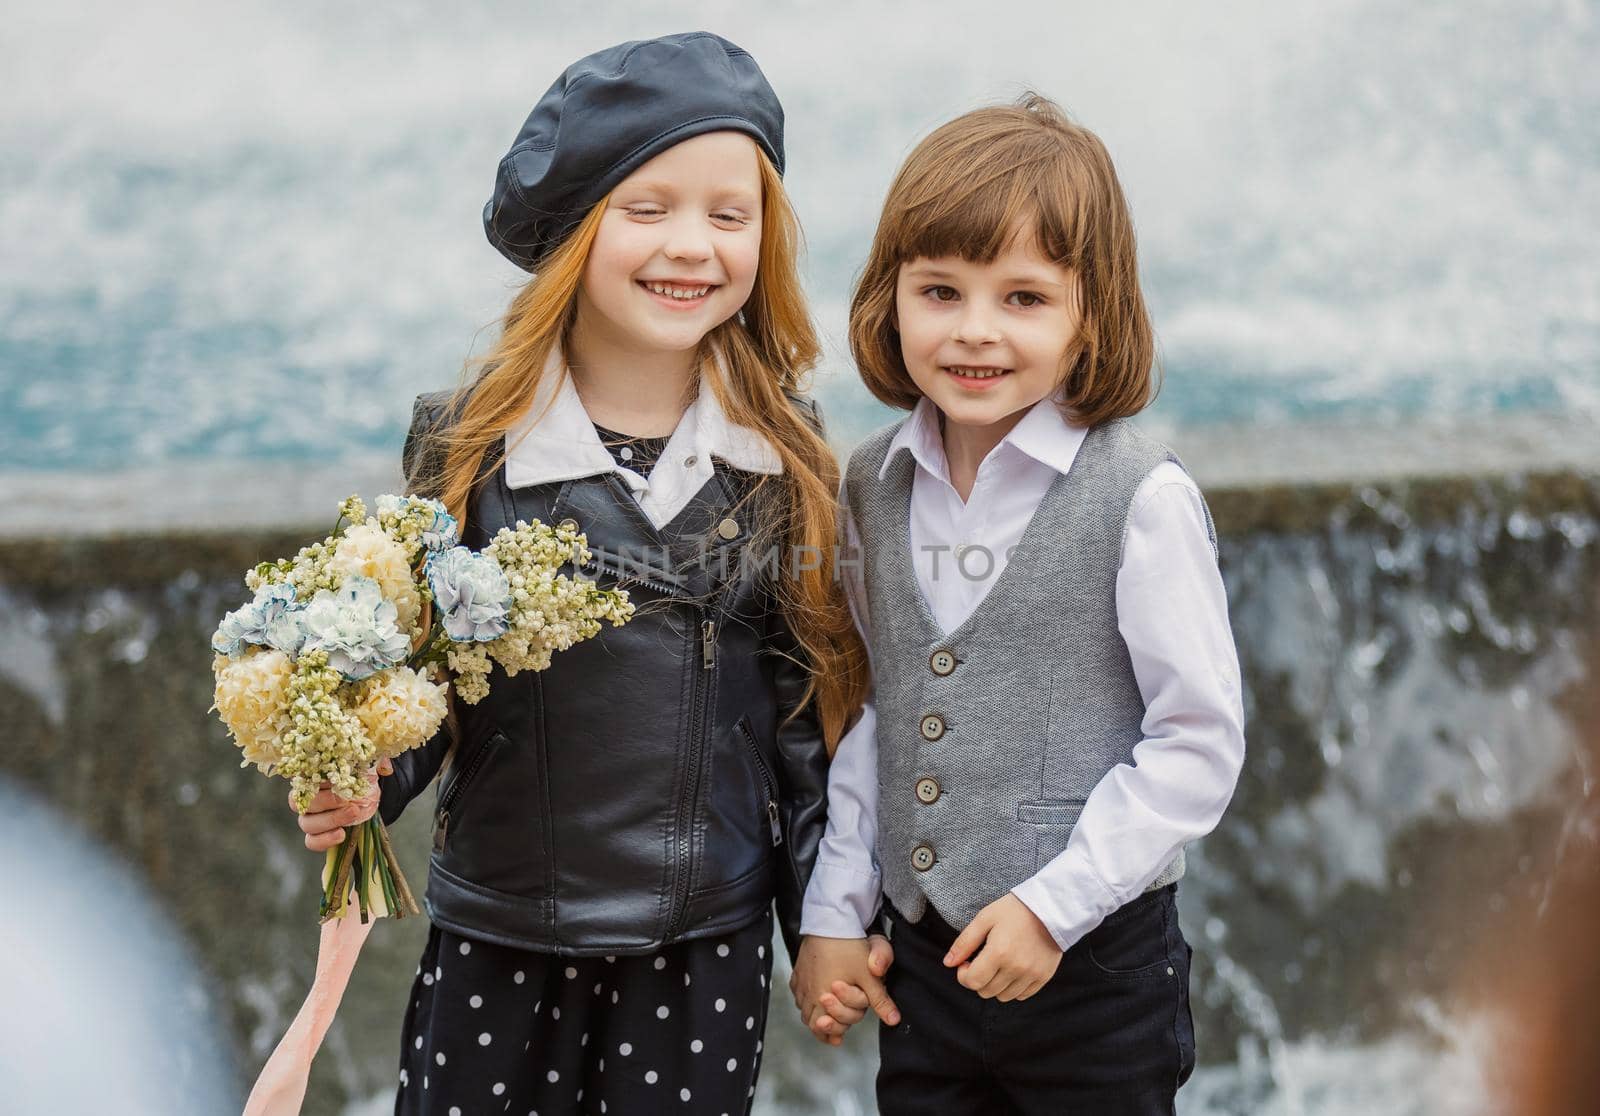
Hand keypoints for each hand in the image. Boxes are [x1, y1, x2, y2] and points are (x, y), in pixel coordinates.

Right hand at [292, 757, 392, 852]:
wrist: (366, 798)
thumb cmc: (361, 779)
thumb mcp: (368, 767)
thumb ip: (376, 763)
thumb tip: (385, 768)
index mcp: (312, 778)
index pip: (304, 778)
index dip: (316, 779)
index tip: (335, 779)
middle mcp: (306, 799)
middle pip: (303, 803)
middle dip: (327, 801)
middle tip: (348, 800)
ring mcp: (308, 818)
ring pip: (307, 823)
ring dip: (331, 820)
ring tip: (353, 814)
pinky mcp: (316, 835)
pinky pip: (312, 842)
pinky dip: (325, 840)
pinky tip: (341, 834)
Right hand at [790, 934, 898, 1045]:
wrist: (830, 921)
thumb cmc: (849, 947)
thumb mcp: (869, 975)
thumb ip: (880, 1000)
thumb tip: (893, 1020)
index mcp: (824, 998)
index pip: (826, 1027)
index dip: (836, 1032)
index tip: (842, 1036)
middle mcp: (809, 993)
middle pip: (812, 1022)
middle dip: (826, 1026)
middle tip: (836, 1027)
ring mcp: (801, 983)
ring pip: (803, 1009)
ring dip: (815, 1015)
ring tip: (827, 1017)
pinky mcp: (797, 972)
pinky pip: (797, 994)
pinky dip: (805, 1000)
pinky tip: (814, 998)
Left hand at [944, 893, 1061, 1001]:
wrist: (1051, 907)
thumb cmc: (1015, 910)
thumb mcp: (985, 918)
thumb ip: (964, 942)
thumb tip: (948, 963)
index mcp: (998, 952)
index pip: (972, 981)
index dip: (963, 974)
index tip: (967, 962)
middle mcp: (1016, 968)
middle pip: (985, 991)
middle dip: (978, 979)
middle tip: (982, 961)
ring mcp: (1031, 975)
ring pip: (1003, 996)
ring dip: (995, 985)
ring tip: (998, 965)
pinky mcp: (1043, 977)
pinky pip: (1022, 995)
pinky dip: (1013, 987)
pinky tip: (1012, 970)